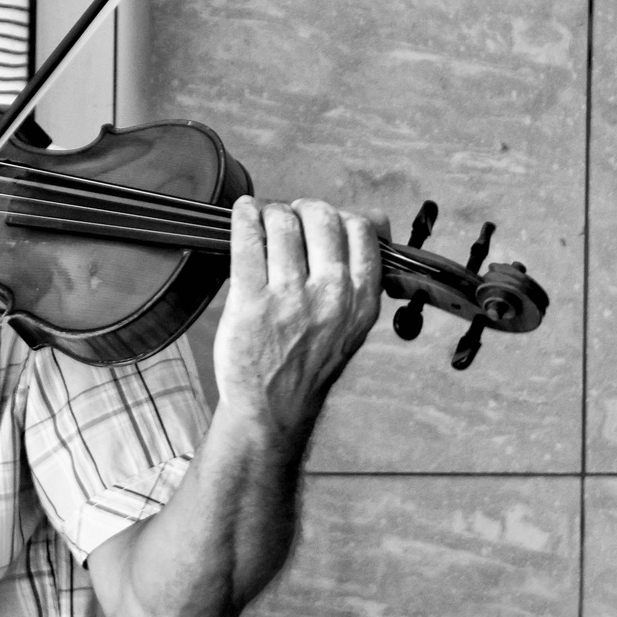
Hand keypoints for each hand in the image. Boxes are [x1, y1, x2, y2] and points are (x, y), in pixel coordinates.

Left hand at [213, 197, 385, 444]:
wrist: (274, 408)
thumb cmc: (311, 359)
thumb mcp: (353, 319)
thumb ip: (363, 270)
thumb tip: (374, 217)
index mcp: (362, 300)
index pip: (360, 229)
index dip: (336, 216)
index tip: (318, 222)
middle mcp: (332, 296)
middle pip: (321, 218)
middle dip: (301, 209)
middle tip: (288, 216)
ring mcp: (291, 299)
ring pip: (282, 223)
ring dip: (269, 212)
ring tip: (262, 220)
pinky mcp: (251, 301)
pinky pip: (246, 240)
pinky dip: (243, 217)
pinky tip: (242, 214)